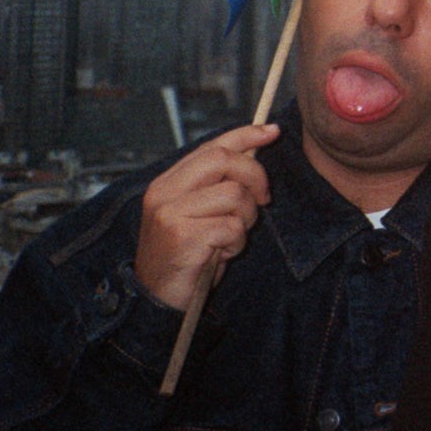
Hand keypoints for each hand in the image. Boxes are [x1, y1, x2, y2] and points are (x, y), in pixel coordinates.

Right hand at [133, 123, 278, 309]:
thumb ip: (218, 184)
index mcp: (168, 182)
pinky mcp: (182, 236)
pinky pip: (232, 227)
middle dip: (255, 177)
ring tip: (229, 238)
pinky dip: (236, 243)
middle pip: (225, 159)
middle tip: (263, 200)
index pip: (212, 146)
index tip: (273, 131)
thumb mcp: (200, 213)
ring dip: (245, 219)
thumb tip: (256, 151)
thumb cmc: (186, 255)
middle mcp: (165, 193)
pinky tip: (219, 254)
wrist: (157, 298)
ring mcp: (170, 214)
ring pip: (235, 195)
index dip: (246, 135)